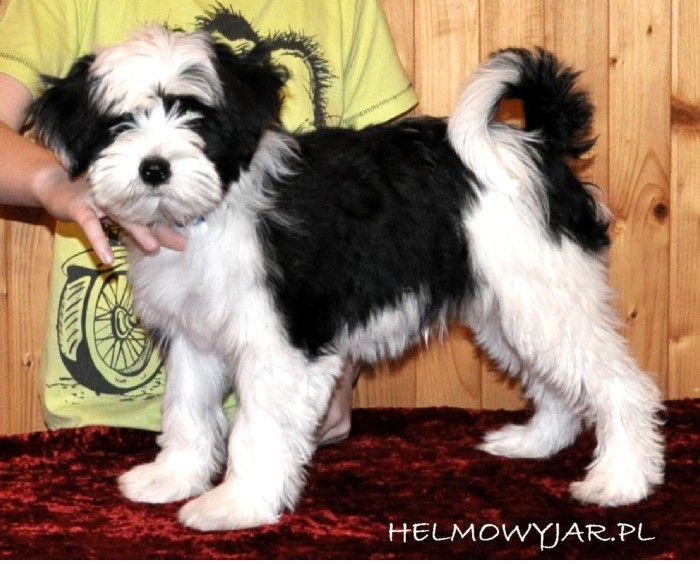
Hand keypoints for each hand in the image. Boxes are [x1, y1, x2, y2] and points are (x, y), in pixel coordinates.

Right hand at [32, 168, 185, 263]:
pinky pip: (90, 225)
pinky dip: (99, 241)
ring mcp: (99, 199)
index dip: (171, 224)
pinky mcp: (79, 206)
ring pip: (122, 216)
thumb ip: (134, 222)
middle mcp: (118, 196)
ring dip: (138, 232)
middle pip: (144, 214)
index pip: (154, 211)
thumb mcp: (114, 211)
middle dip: (163, 230)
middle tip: (182, 244)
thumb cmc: (88, 198)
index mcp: (129, 197)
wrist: (53, 182)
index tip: (191, 236)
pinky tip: (108, 258)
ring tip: (153, 247)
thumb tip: (160, 240)